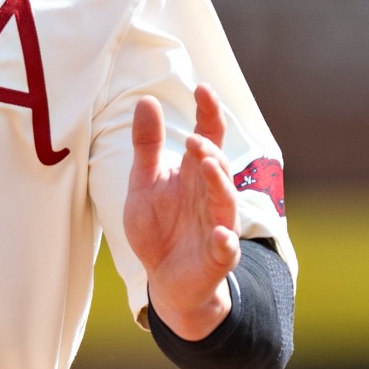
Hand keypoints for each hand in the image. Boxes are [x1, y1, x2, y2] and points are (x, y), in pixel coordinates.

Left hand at [124, 84, 241, 339]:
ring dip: (219, 182)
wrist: (165, 279)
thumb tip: (146, 100)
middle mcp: (211, 195)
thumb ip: (147, 144)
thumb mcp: (144, 182)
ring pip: (225, 200)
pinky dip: (224, 240)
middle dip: (210, 150)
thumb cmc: (159, 228)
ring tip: (208, 165)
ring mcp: (218, 224)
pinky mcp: (218, 256)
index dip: (208, 113)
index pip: (208, 136)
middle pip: (218, 166)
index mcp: (194, 174)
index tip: (203, 88)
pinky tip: (219, 233)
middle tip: (195, 138)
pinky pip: (225, 246)